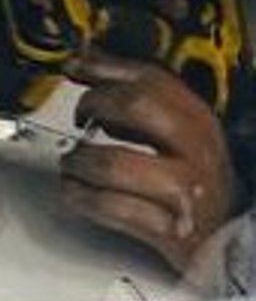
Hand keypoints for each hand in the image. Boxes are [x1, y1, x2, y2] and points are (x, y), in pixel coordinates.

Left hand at [60, 53, 242, 272]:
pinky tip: (75, 191)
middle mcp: (196, 151)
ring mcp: (184, 191)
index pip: (152, 79)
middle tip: (80, 116)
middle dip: (95, 105)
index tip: (74, 65)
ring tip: (72, 164)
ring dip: (79, 161)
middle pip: (136, 107)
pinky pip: (110, 207)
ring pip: (114, 162)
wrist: (228, 238)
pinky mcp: (167, 230)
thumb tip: (88, 62)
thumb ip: (142, 103)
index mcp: (199, 122)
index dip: (107, 67)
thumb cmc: (194, 183)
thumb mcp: (181, 136)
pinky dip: (81, 197)